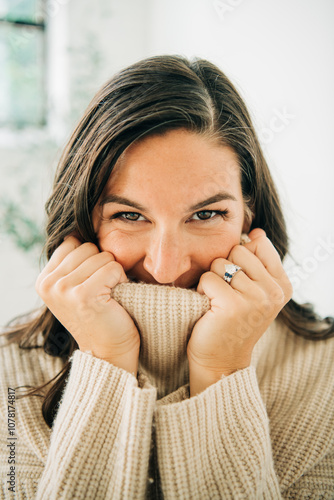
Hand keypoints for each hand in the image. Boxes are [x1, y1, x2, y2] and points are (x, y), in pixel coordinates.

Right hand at [35, 236, 139, 374]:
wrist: (109, 351)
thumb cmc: (101, 315)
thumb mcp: (77, 286)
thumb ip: (74, 261)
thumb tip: (79, 226)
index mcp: (44, 279)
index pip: (73, 242)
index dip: (91, 258)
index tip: (92, 282)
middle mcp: (48, 283)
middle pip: (88, 247)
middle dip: (102, 264)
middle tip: (102, 291)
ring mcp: (63, 289)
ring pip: (102, 256)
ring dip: (113, 273)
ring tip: (108, 295)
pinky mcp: (83, 295)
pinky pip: (112, 267)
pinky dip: (121, 280)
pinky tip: (115, 298)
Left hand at [187, 228, 292, 395]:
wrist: (220, 359)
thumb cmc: (231, 321)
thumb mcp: (253, 290)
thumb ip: (257, 262)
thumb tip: (256, 231)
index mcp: (282, 285)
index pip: (259, 244)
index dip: (240, 257)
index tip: (240, 283)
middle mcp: (274, 291)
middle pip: (238, 250)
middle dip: (225, 268)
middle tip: (227, 295)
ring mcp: (256, 298)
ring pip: (221, 263)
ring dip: (212, 280)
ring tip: (218, 302)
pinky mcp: (233, 305)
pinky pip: (208, 278)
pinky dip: (202, 291)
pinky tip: (210, 308)